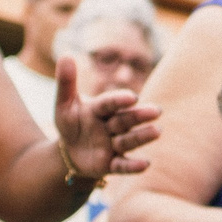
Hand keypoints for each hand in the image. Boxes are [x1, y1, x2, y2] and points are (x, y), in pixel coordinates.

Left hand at [51, 55, 160, 181]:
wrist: (70, 152)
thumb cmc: (70, 124)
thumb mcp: (63, 104)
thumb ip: (66, 82)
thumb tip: (65, 55)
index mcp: (100, 108)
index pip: (110, 103)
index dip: (119, 100)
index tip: (132, 97)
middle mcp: (110, 125)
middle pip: (125, 120)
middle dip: (139, 116)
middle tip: (156, 111)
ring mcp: (113, 145)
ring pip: (128, 140)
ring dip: (142, 137)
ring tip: (157, 131)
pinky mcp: (111, 164)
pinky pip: (123, 165)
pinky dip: (133, 166)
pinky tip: (146, 164)